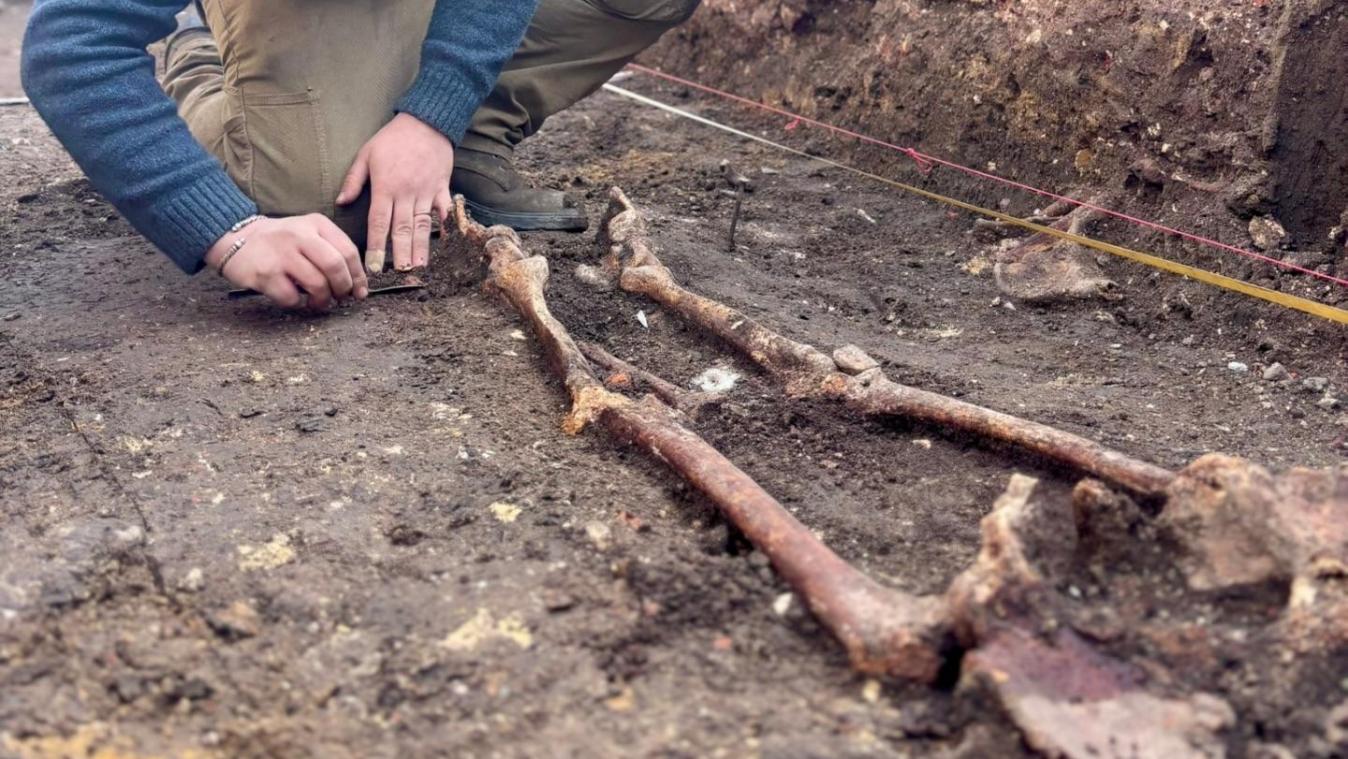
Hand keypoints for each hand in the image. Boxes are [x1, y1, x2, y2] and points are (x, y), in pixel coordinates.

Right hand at [206, 215, 366, 309]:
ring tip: (319, 302)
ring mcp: (281, 254)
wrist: (234, 238)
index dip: (358, 276)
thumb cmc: (280, 242)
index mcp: (316, 224)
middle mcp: (299, 235)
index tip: (360, 292)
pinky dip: (298, 304)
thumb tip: (357, 286)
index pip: (348, 251)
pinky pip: (292, 297)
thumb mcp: (308, 232)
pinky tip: (295, 299)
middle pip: (335, 267)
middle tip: (340, 298)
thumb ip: (332, 251)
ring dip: (323, 300)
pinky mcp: (265, 273)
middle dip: (343, 288)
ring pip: (317, 284)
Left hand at [337, 113, 454, 272]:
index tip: (374, 266)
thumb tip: (341, 203)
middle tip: (400, 274)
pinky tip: (443, 238)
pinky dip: (443, 222)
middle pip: (402, 229)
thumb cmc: (392, 138)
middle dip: (400, 253)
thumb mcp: (366, 154)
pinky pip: (442, 208)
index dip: (376, 245)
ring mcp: (426, 191)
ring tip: (419, 266)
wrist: (426, 122)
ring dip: (421, 247)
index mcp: (385, 187)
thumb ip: (354, 180)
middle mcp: (406, 192)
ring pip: (423, 224)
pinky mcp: (442, 187)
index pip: (379, 222)